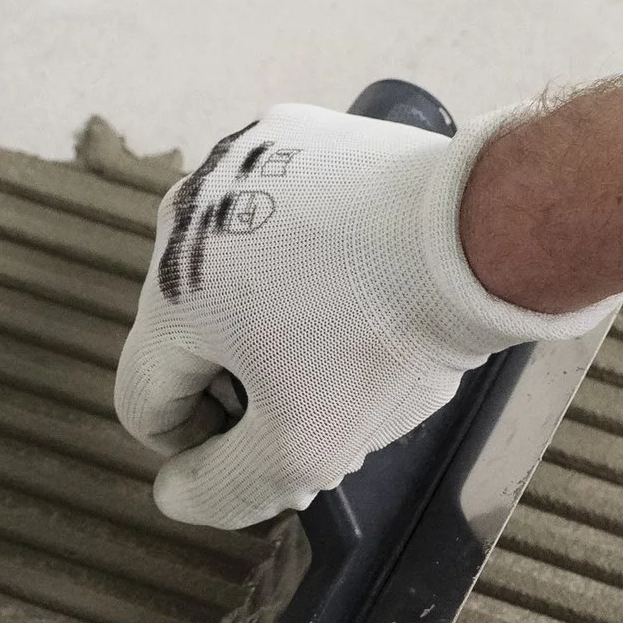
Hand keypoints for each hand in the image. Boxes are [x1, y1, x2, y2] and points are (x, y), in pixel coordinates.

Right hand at [114, 102, 620, 528]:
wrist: (476, 230)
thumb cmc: (385, 339)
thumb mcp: (300, 452)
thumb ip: (221, 490)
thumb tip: (176, 490)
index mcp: (168, 298)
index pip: (146, 404)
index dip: (204, 447)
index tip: (272, 443)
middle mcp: (180, 219)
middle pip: (191, 336)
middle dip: (245, 377)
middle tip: (326, 391)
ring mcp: (235, 163)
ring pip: (231, 273)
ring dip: (274, 313)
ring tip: (353, 326)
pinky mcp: (289, 133)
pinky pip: (275, 215)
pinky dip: (306, 250)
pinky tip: (364, 267)